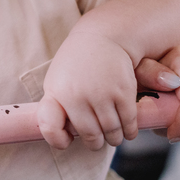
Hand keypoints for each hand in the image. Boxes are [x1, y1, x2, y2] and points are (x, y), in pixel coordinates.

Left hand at [37, 31, 179, 150]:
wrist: (103, 36)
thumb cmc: (78, 64)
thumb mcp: (58, 80)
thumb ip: (58, 106)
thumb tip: (66, 136)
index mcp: (56, 93)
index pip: (50, 126)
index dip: (57, 140)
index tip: (67, 141)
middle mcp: (77, 96)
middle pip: (90, 135)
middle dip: (96, 143)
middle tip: (99, 142)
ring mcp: (101, 94)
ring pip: (111, 132)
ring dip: (114, 139)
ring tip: (114, 137)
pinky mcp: (123, 92)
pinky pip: (128, 123)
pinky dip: (130, 131)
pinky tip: (128, 131)